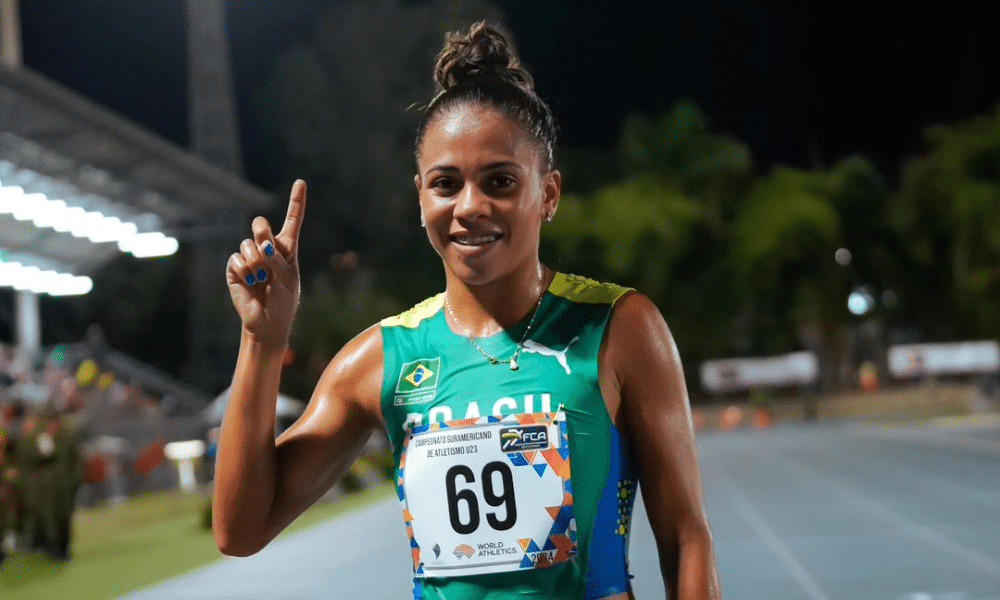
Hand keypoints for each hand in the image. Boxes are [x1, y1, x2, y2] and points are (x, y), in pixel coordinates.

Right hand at [226, 180, 306, 348]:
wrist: (267, 323)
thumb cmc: (283, 301)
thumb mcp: (287, 279)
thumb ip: (277, 260)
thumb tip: (261, 244)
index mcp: (287, 249)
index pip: (293, 221)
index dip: (296, 201)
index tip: (300, 182)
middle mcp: (268, 249)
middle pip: (260, 226)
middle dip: (261, 232)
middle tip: (267, 248)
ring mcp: (250, 258)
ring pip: (247, 245)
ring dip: (256, 264)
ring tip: (261, 280)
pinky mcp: (235, 268)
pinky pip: (236, 260)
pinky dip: (245, 272)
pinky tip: (251, 284)